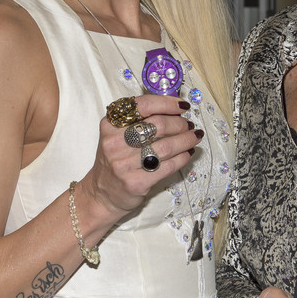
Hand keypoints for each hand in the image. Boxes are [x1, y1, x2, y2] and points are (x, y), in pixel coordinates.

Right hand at [79, 95, 199, 216]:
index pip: (143, 105)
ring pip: (166, 146)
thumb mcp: (117, 135)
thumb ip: (139, 121)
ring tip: (194, 137)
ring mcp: (124, 164)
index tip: (182, 106)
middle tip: (189, 125)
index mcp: (110, 124)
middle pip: (158, 125)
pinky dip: (183, 158)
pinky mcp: (136, 182)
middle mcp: (115, 142)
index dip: (167, 103)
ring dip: (186, 140)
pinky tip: (188, 153)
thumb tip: (174, 110)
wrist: (101, 194)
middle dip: (180, 123)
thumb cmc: (115, 161)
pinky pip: (168, 166)